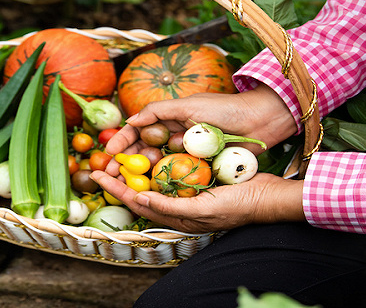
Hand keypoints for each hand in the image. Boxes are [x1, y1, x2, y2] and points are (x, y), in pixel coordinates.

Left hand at [91, 171, 304, 232]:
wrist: (267, 197)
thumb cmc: (238, 206)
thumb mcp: (202, 210)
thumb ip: (170, 207)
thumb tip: (140, 198)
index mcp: (176, 217)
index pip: (138, 201)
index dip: (116, 188)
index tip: (97, 174)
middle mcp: (177, 206)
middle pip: (140, 191)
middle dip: (120, 178)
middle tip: (102, 162)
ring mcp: (187, 193)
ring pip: (153, 180)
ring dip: (136, 168)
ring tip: (120, 154)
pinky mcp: (197, 180)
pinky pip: (170, 172)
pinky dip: (156, 162)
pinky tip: (150, 149)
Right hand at [102, 84, 297, 175]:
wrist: (259, 122)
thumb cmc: (224, 110)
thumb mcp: (188, 106)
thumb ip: (158, 111)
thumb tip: (130, 121)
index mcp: (169, 118)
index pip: (138, 130)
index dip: (121, 141)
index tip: (108, 154)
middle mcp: (174, 135)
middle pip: (142, 149)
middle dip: (126, 162)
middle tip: (112, 175)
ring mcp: (185, 151)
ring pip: (157, 164)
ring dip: (142, 172)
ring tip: (132, 181)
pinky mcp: (198, 165)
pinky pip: (176, 174)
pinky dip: (164, 180)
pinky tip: (153, 188)